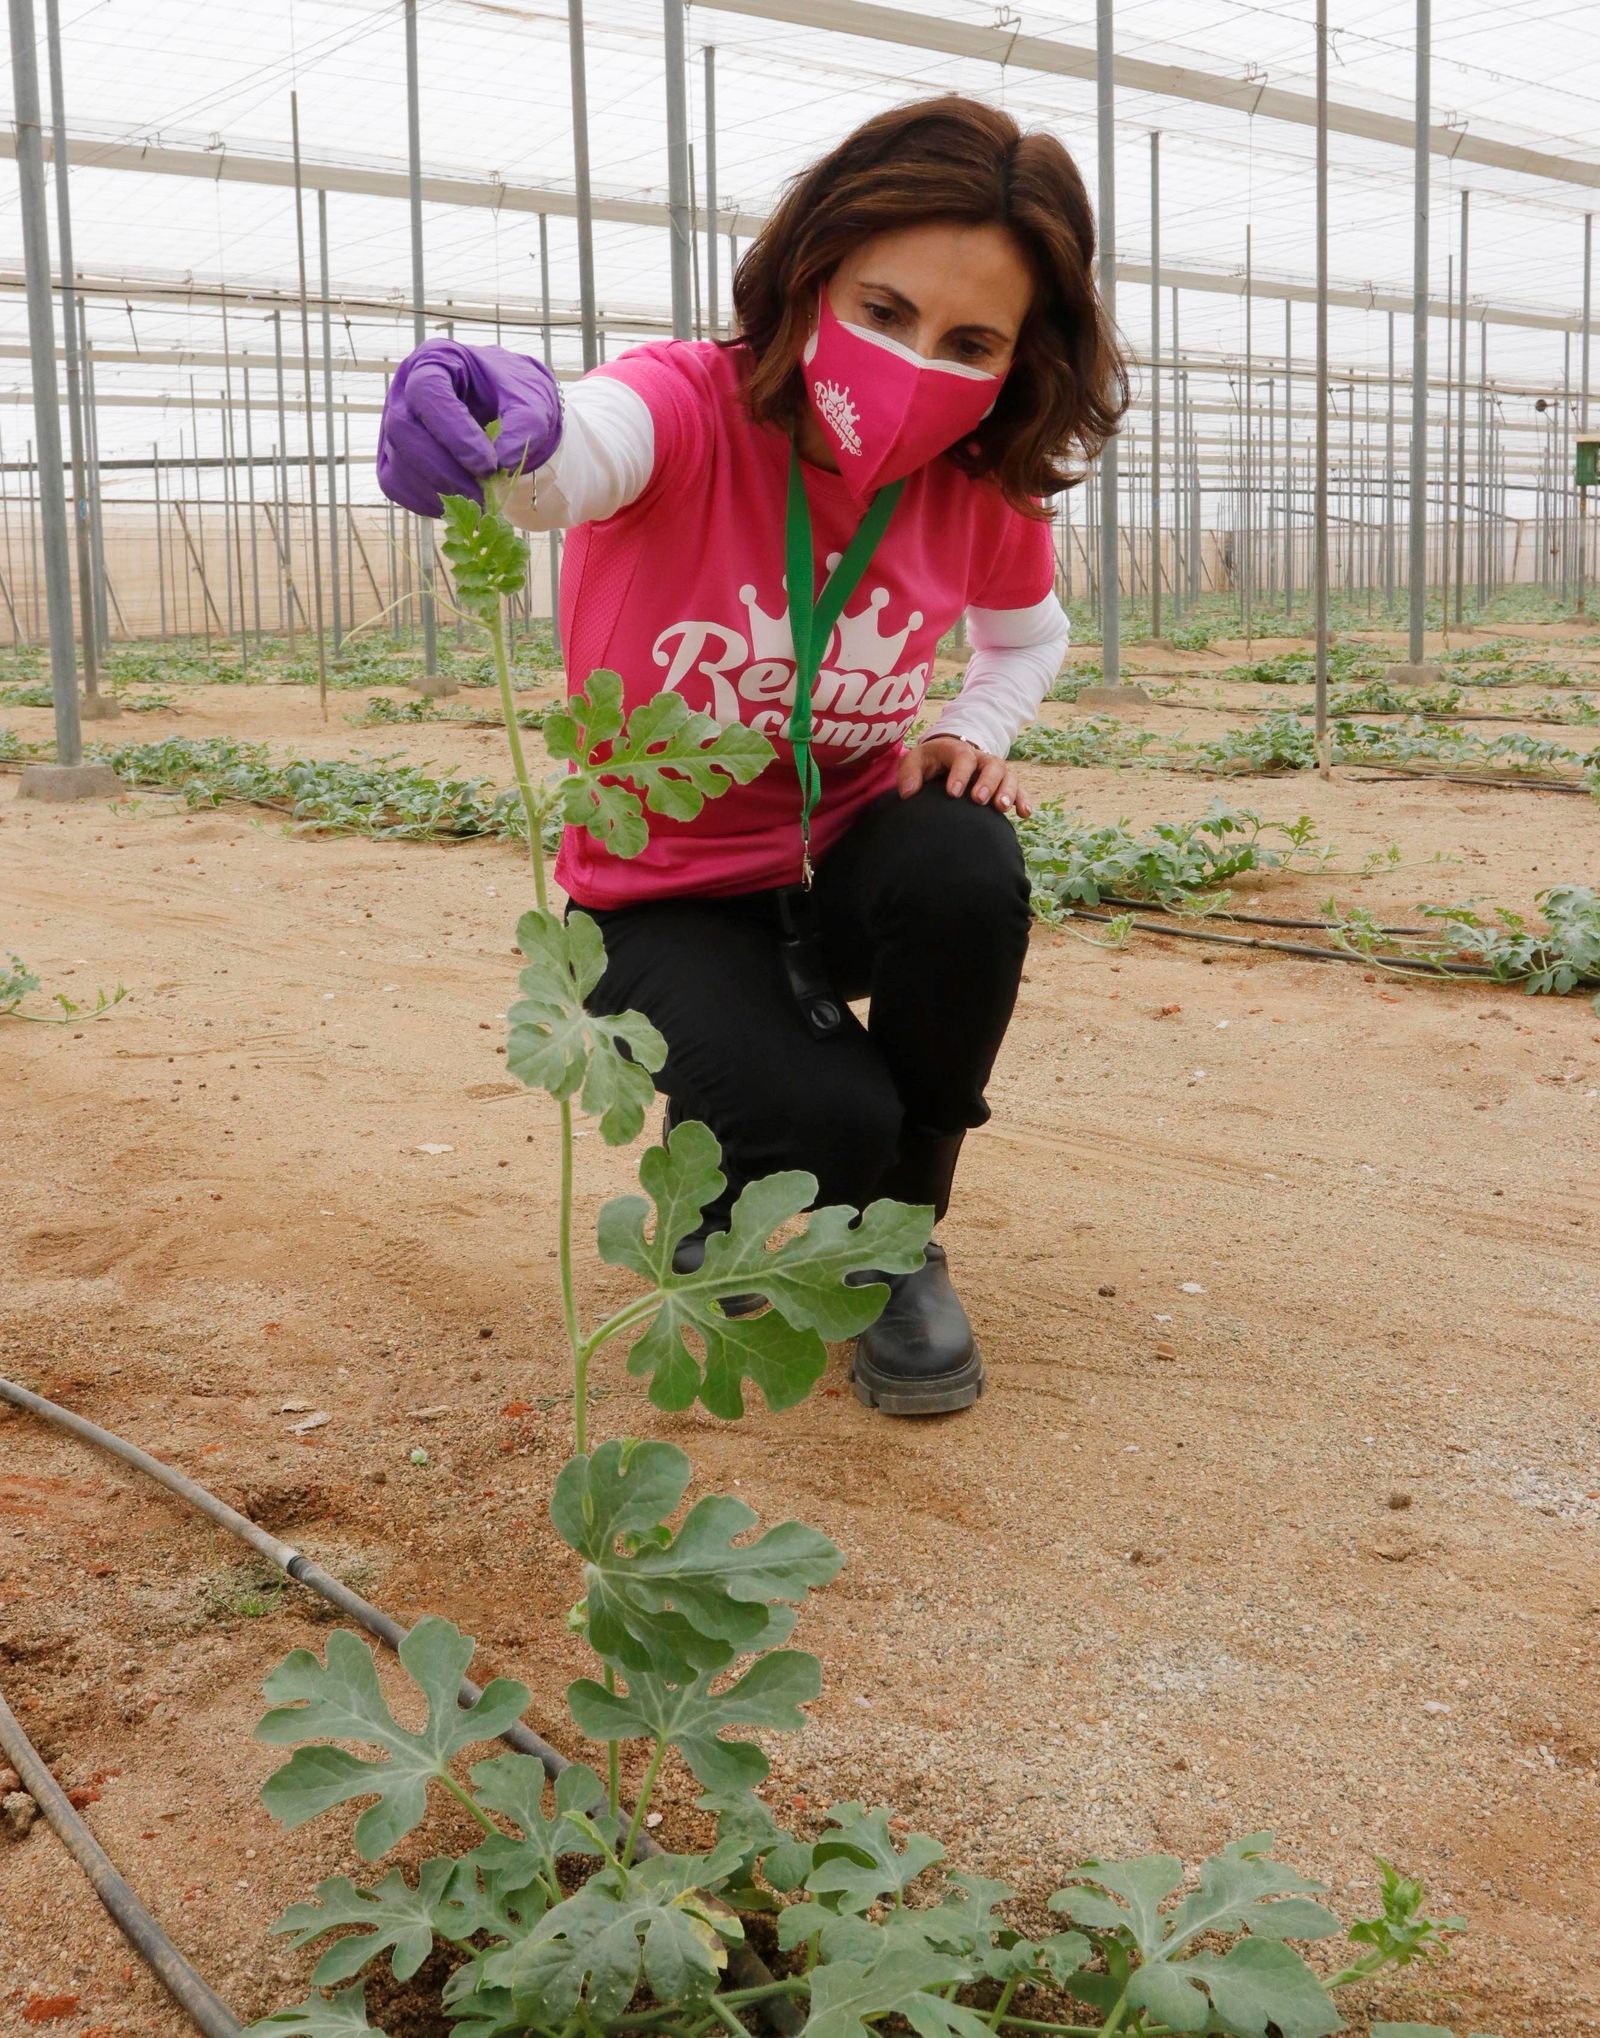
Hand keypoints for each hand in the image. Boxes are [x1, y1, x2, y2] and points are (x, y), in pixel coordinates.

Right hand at [377, 341, 562, 517]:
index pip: (427, 393)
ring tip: (478, 502)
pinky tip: (460, 504)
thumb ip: (524, 426)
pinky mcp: (394, 457)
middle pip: (403, 430)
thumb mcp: (532, 401)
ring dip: (437, 491)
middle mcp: (404, 389)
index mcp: (434, 360)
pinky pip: (396, 486)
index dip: (454, 433)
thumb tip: (502, 463)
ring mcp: (393, 425)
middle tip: (482, 494)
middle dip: (443, 470)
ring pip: (396, 463)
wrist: (507, 407)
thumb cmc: (515, 395)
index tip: (488, 465)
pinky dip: (426, 502)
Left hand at [896, 734, 1030, 817]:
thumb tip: (908, 793)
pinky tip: (1024, 814)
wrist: (945, 759)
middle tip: (979, 800)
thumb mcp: (914, 761)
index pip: (963, 757)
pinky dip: (1023, 800)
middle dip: (988, 782)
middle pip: (992, 764)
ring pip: (1008, 776)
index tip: (953, 793)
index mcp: (957, 750)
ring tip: (1001, 808)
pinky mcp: (1003, 784)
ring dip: (1008, 791)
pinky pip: (1019, 789)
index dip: (960, 774)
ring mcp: (994, 771)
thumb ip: (909, 774)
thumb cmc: (929, 763)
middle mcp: (980, 758)